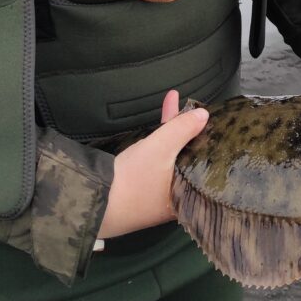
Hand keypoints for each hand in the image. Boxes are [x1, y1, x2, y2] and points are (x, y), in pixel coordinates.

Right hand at [97, 90, 207, 238]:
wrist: (94, 200)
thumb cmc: (134, 179)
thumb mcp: (160, 148)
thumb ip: (182, 129)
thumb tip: (205, 115)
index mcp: (188, 196)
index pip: (203, 161)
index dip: (204, 136)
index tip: (206, 116)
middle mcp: (175, 198)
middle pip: (186, 155)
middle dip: (184, 126)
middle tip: (186, 103)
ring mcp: (157, 195)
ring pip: (170, 157)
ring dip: (170, 130)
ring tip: (172, 101)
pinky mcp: (140, 190)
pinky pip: (156, 161)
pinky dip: (157, 142)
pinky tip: (158, 125)